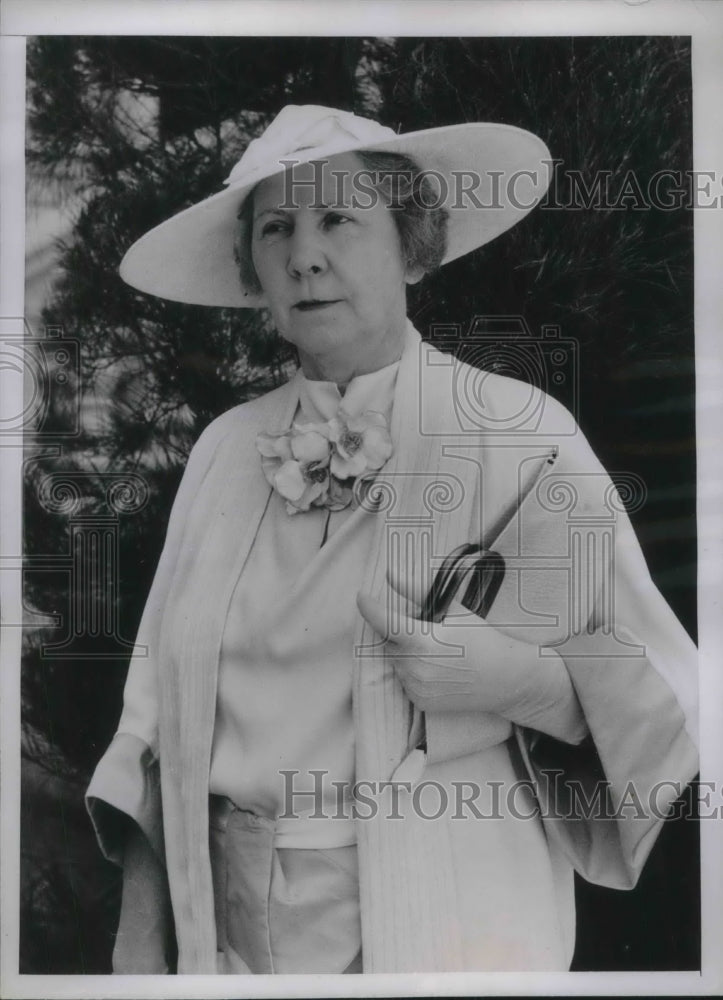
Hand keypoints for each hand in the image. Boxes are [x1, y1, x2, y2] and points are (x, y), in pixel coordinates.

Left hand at [357, 563, 587, 740]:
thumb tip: (390, 574)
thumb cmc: (482, 639)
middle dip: (398, 631)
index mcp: (420, 640)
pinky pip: (405, 681)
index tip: (362, 596)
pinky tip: (438, 668)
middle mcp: (413, 667)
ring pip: (395, 661)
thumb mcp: (453, 611)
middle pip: (388, 641)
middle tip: (425, 627)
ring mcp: (416, 687)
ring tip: (437, 650)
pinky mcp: (420, 702)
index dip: (368, 607)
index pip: (382, 621)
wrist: (506, 679)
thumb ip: (416, 592)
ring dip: (405, 652)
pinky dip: (413, 671)